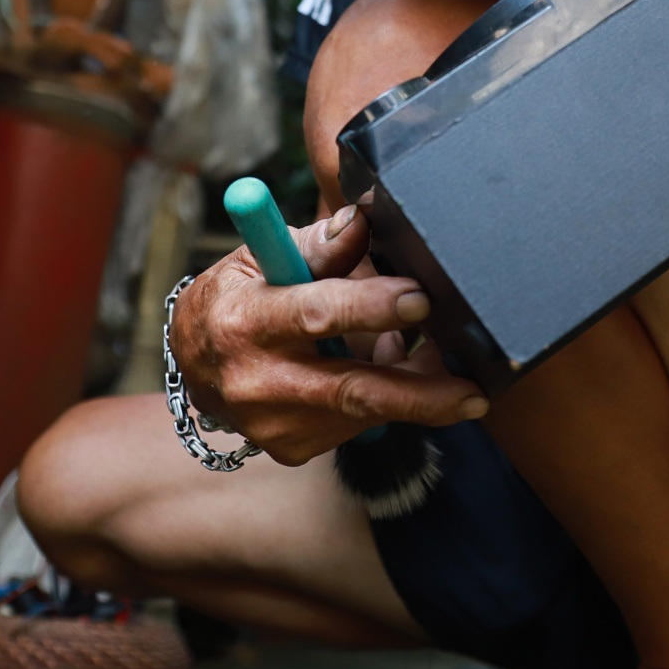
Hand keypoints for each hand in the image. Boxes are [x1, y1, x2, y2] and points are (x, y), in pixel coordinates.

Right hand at [169, 203, 488, 464]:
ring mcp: (275, 424)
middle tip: (474, 390)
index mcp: (246, 320)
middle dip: (420, 392)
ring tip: (449, 365)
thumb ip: (317, 245)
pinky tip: (399, 376)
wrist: (195, 366)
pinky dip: (389, 400)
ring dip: (416, 390)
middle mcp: (257, 382)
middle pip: (353, 388)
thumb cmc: (237, 297)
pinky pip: (359, 423)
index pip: (317, 314)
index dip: (371, 307)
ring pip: (366, 410)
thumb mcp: (261, 256)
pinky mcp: (292, 448)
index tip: (420, 300)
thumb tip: (364, 221)